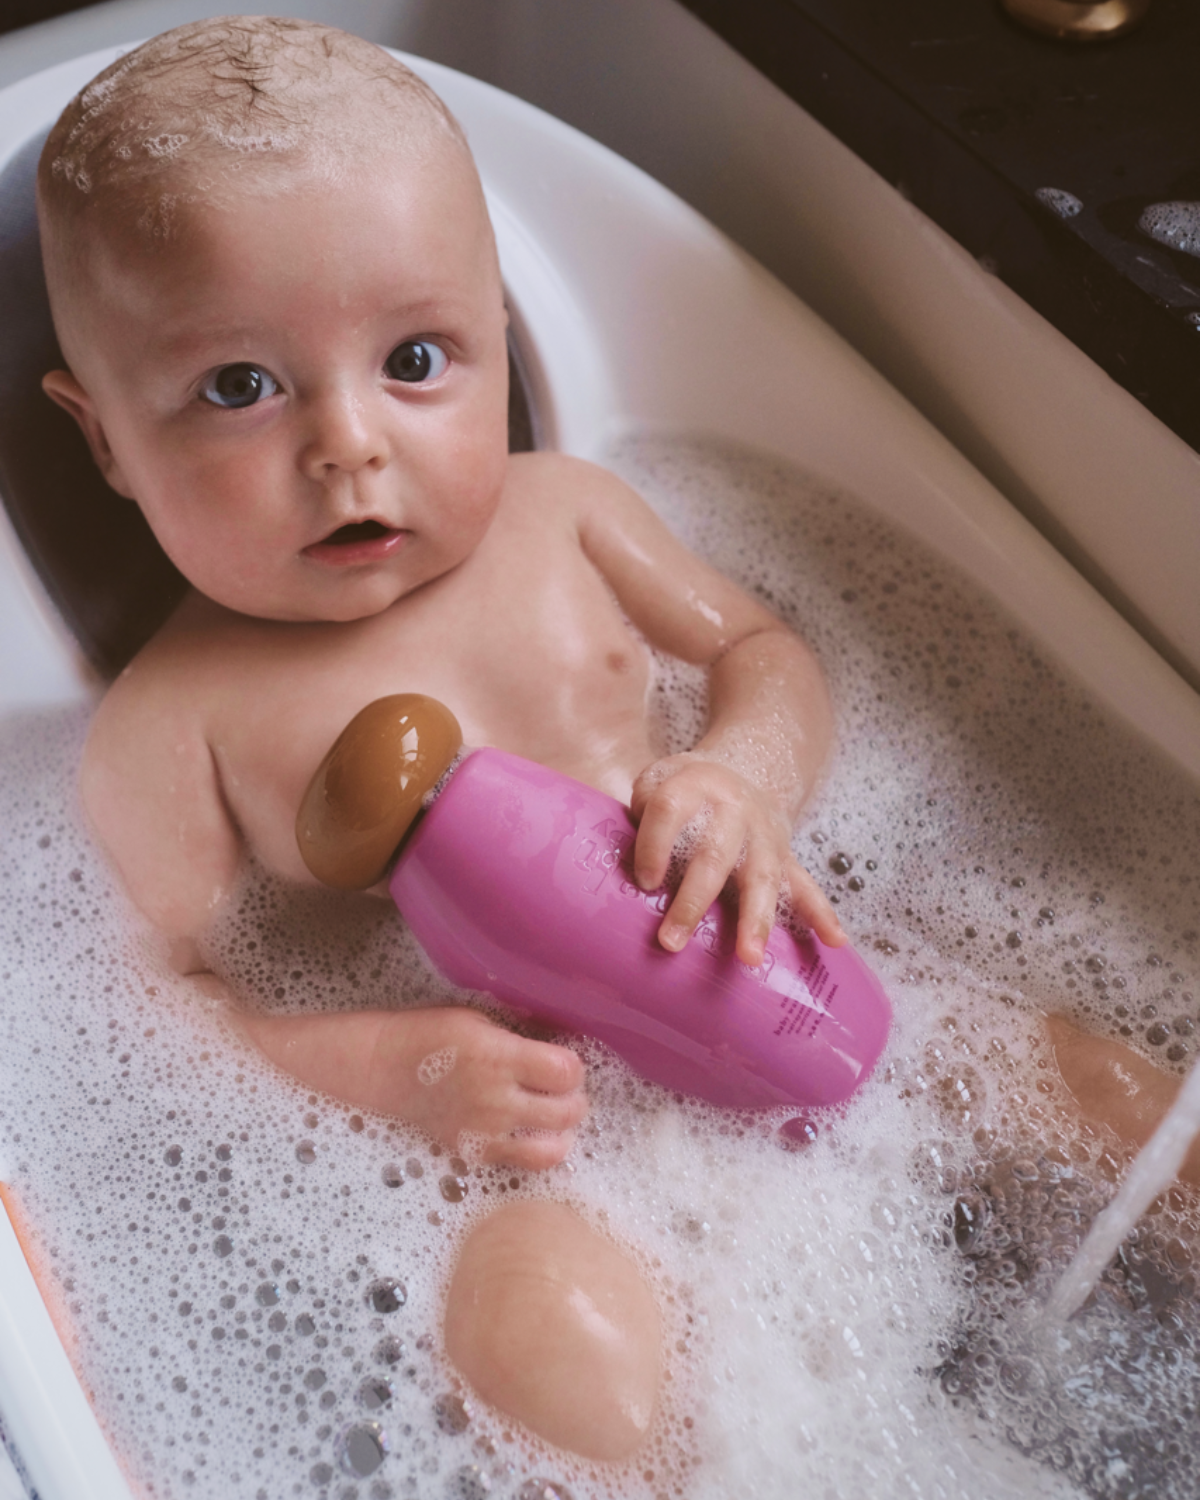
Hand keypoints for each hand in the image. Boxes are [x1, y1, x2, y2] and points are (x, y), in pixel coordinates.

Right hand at [368, 1007, 587, 1170]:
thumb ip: (518, 1039)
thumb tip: (558, 1052)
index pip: (565, 1072)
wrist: (384, 1069)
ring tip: (557, 1117)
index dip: (575, 1067)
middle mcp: (496, 1099)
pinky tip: (535, 1134)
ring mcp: (486, 1132)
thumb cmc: (431, 1034)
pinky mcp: (474, 1154)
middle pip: (566, 1111)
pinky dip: (539, 1151)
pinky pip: (524, 1164)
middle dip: (575, 1099)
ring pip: (552, 1148)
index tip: (566, 1063)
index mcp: (498, 1057)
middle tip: (566, 1090)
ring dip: (564, 1132)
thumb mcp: (478, 1020)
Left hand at [630, 753, 844, 965]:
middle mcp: (733, 810)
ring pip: (761, 878)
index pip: (670, 810)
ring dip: (756, 919)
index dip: (654, 844)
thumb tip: (621, 863)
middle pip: (713, 855)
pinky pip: (806, 886)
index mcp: (695, 784)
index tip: (643, 882)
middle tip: (670, 942)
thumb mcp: (657, 779)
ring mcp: (763, 836)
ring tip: (749, 958)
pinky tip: (835, 941)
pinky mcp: (785, 857)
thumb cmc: (686, 788)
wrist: (743, 769)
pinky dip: (822, 913)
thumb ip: (640, 811)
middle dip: (693, 901)